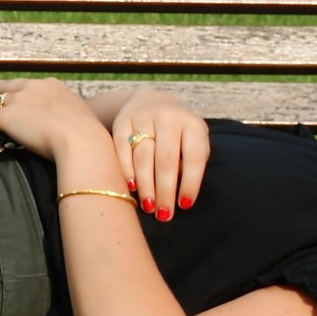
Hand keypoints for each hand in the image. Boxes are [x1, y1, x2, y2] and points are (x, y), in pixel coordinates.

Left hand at [0, 78, 106, 162]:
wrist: (83, 142)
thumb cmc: (88, 134)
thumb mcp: (81, 114)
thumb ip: (68, 110)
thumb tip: (64, 122)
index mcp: (51, 85)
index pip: (25, 86)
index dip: (19, 100)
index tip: (22, 115)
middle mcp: (32, 87)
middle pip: (2, 90)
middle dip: (0, 105)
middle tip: (4, 123)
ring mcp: (18, 100)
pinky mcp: (5, 116)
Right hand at [109, 88, 210, 220]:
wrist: (150, 101)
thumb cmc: (179, 133)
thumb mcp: (193, 141)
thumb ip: (191, 163)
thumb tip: (180, 195)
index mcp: (192, 124)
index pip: (194, 157)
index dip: (190, 182)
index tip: (185, 205)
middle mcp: (168, 118)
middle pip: (166, 159)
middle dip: (165, 189)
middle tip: (163, 214)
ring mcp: (143, 118)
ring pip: (143, 156)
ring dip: (145, 185)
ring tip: (148, 206)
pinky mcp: (122, 122)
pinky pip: (122, 150)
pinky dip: (126, 170)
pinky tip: (130, 188)